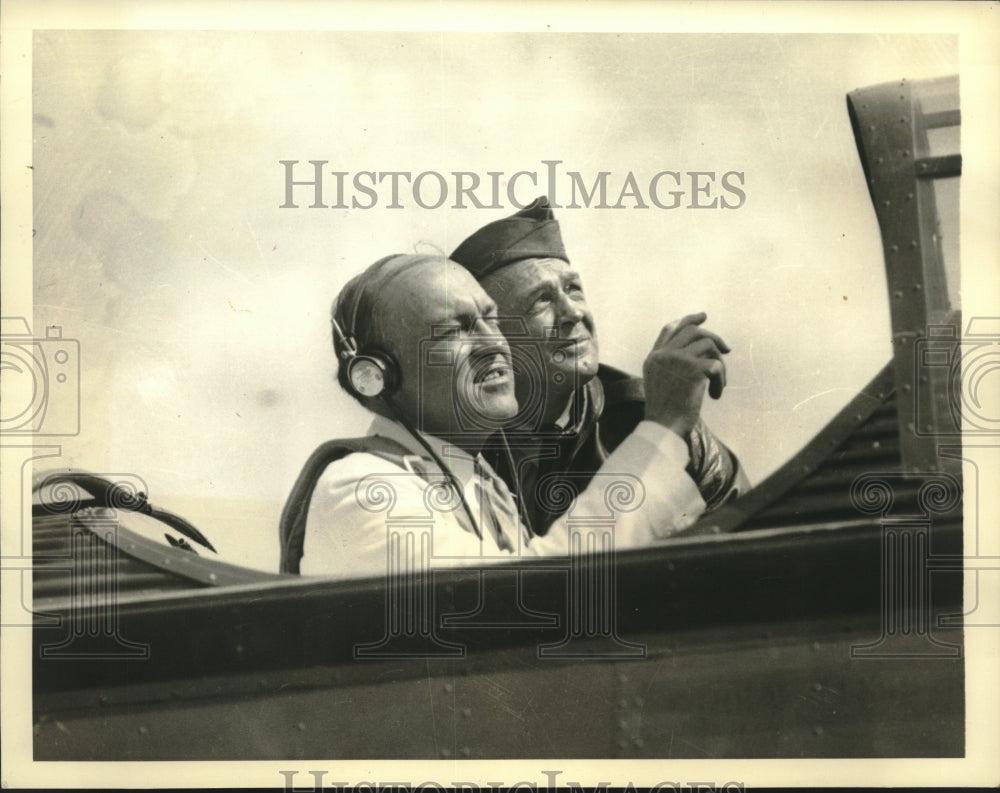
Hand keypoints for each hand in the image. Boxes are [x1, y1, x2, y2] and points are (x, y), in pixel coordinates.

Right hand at [642, 312, 729, 437]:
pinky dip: (721, 381)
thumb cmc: (665, 413)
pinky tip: (715, 396)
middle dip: (714, 337)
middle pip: (693, 331)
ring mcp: (677, 359)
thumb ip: (673, 365)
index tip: (703, 316)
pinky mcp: (693, 369)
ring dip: (720, 364)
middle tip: (727, 349)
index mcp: (654, 357)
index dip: (688, 319)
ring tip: (718, 384)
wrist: (663, 428)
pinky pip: (717, 365)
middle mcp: (663, 354)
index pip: (671, 329)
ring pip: (709, 345)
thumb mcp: (662, 383)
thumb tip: (704, 350)